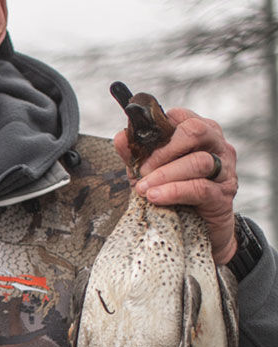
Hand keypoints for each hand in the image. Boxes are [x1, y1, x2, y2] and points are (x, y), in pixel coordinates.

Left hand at [113, 107, 237, 263]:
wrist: (196, 230)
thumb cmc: (172, 192)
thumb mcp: (147, 170)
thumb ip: (135, 153)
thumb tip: (121, 136)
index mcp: (199, 132)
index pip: (180, 116)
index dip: (156, 128)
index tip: (138, 144)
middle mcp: (217, 146)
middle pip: (195, 131)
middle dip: (163, 150)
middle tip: (143, 169)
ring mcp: (225, 170)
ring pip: (198, 161)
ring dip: (165, 174)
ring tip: (143, 188)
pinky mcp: (224, 195)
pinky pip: (200, 188)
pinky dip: (174, 191)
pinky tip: (155, 197)